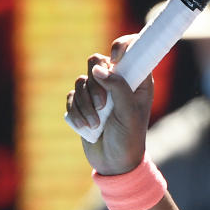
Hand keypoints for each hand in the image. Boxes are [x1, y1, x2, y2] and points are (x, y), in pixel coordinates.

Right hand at [65, 36, 153, 175]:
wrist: (114, 162)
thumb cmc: (129, 137)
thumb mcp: (128, 113)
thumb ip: (118, 88)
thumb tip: (100, 68)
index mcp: (137, 80)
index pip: (130, 50)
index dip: (122, 46)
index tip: (116, 59)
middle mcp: (118, 81)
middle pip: (97, 61)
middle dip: (95, 84)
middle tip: (103, 104)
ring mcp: (99, 91)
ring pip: (82, 81)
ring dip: (86, 104)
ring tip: (96, 124)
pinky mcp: (83, 103)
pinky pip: (71, 96)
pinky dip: (76, 111)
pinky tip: (86, 126)